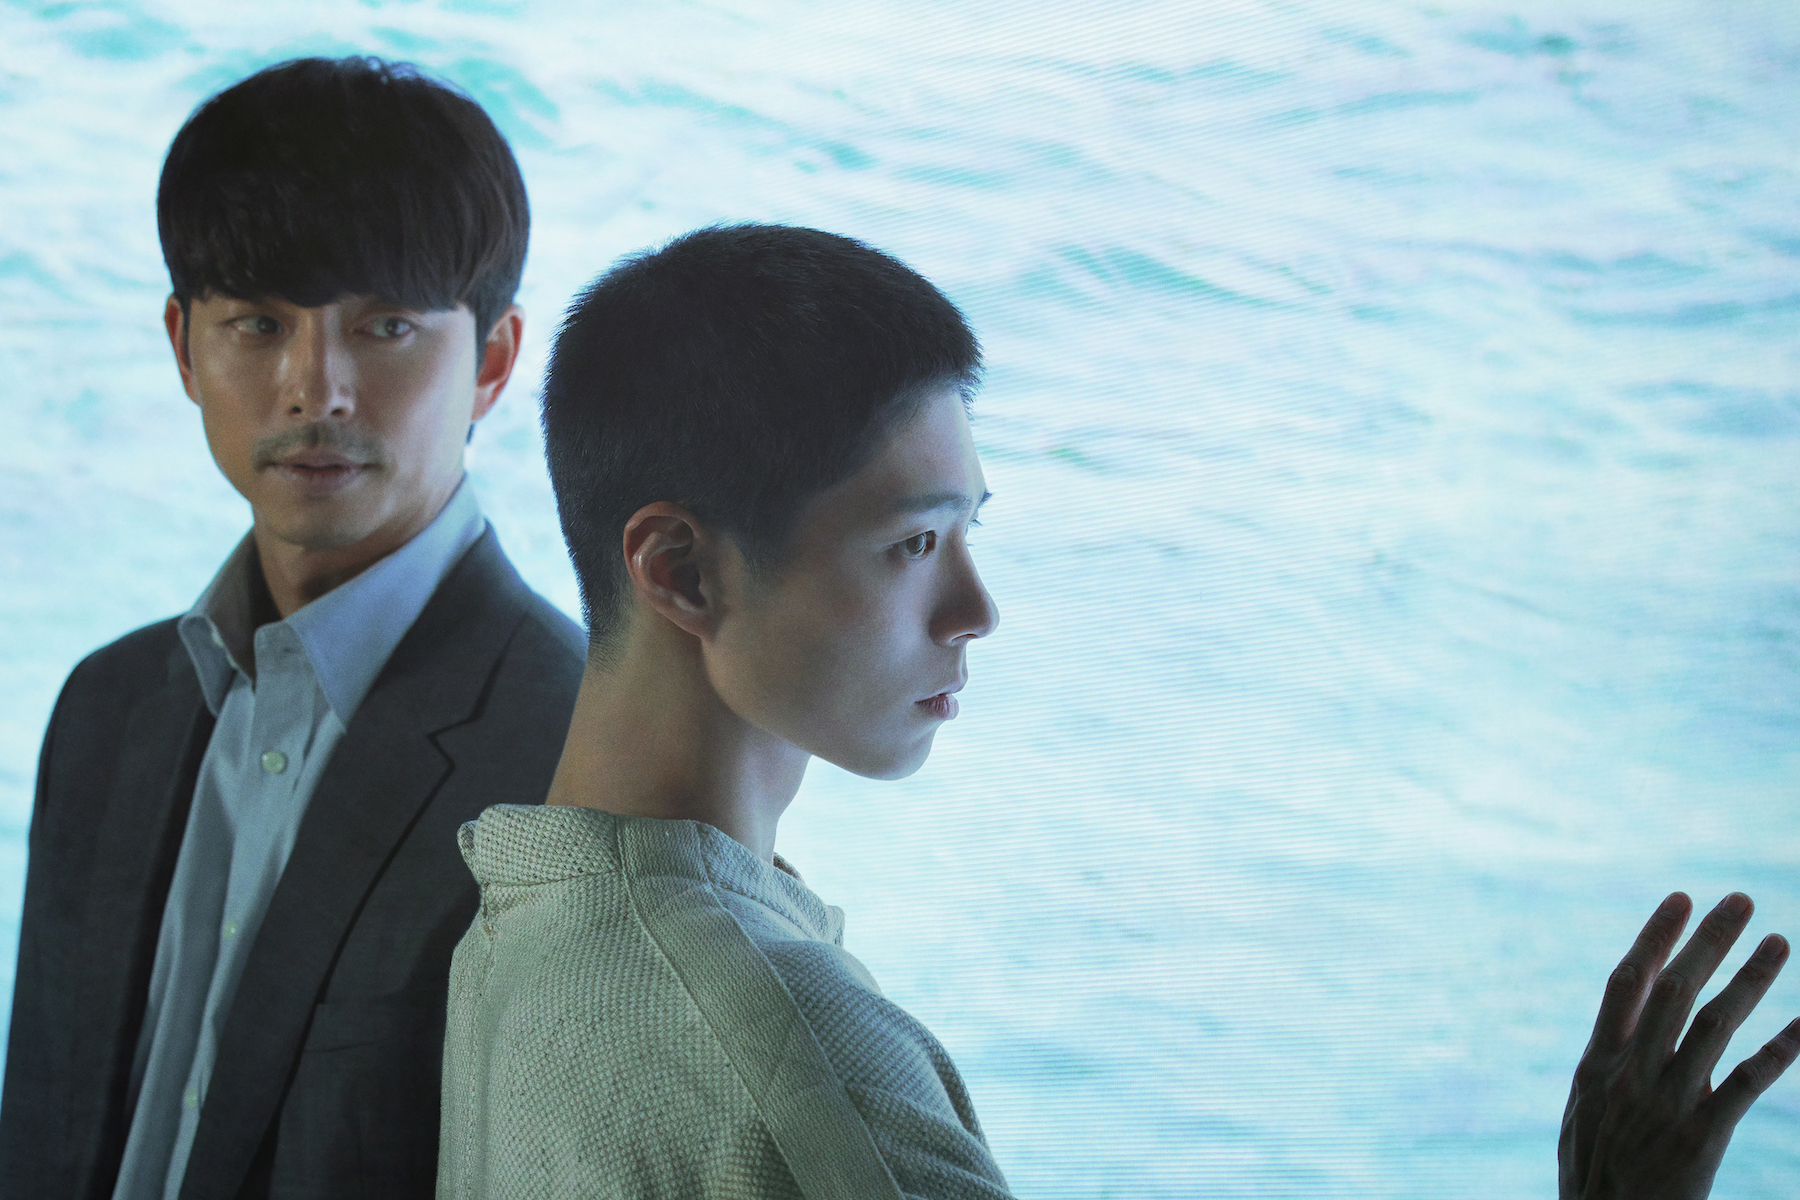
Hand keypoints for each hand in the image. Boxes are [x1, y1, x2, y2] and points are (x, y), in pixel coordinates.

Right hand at [1559, 892, 1799, 1198]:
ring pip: (1713, 1024)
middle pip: (1674, 990)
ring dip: (1750, 978)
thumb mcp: (1585, 1118)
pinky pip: (1746, 1083)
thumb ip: (1611, 1073)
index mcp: (1597, 1065)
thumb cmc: (1593, 1183)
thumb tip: (1634, 1034)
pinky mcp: (1699, 1137)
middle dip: (1709, 940)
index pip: (1628, 983)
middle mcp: (1630, 1074)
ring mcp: (1665, 1103)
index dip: (1655, 938)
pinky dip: (1779, 1050)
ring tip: (1780, 941)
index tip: (1681, 900)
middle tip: (1741, 899)